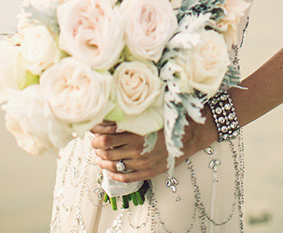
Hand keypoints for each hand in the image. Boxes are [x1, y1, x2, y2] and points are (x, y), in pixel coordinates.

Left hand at [89, 109, 216, 182]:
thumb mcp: (152, 110)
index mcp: (137, 130)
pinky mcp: (147, 172)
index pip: (107, 133)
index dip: (96, 131)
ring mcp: (141, 162)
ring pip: (113, 163)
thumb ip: (133, 111)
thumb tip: (114, 105)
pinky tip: (110, 169)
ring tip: (99, 154)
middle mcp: (137, 147)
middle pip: (106, 149)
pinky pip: (125, 176)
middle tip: (94, 141)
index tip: (91, 127)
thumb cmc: (171, 118)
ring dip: (102, 159)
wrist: (191, 134)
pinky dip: (114, 174)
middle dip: (96, 145)